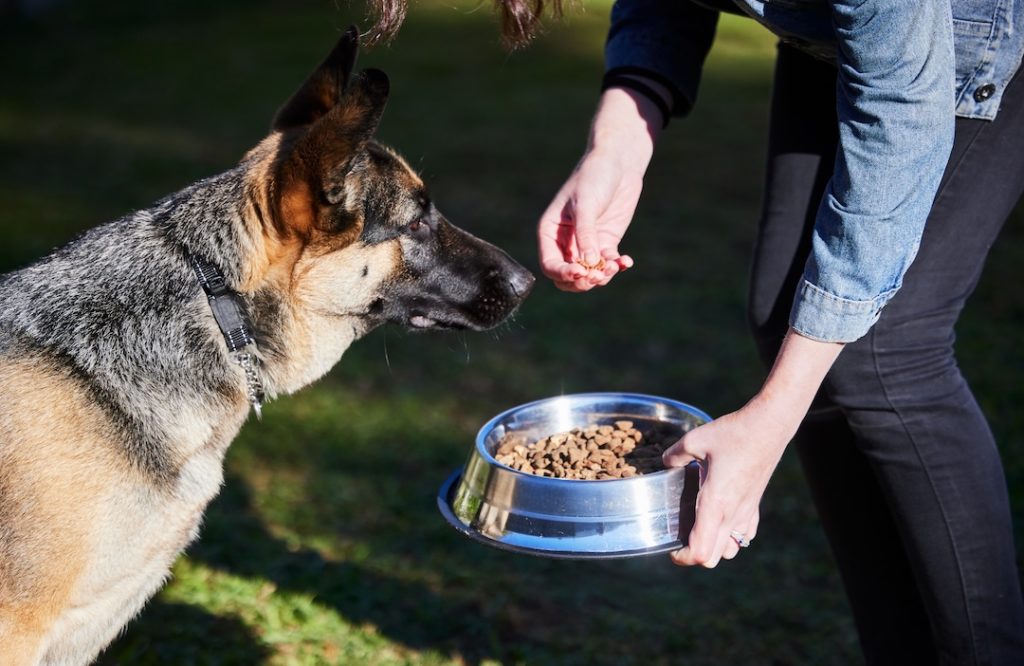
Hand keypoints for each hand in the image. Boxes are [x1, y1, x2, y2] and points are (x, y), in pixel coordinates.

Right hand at [537, 86, 665, 291]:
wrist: (618, 163)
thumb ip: (586, 234)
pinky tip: (625, 261)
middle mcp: (565, 242)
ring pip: (588, 274)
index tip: (581, 272)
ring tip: (613, 267)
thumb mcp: (586, 205)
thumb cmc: (594, 177)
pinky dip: (615, 266)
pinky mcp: (605, 242)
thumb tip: (588, 264)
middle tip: (597, 275)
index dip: (563, 274)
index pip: (550, 265)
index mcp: (550, 232)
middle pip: (567, 277)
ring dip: (600, 276)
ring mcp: (586, 244)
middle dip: (582, 281)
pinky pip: (607, 264)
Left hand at [662, 396, 791, 566]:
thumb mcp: (695, 440)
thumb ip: (675, 455)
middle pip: (714, 558)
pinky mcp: (756, 504)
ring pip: (732, 549)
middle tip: (680, 537)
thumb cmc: (734, 433)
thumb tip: (665, 461)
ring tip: (699, 529)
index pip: (701, 552)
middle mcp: (733, 514)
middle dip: (694, 555)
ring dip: (714, 546)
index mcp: (716, 504)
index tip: (670, 547)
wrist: (770, 426)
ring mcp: (747, 511)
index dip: (683, 557)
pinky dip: (732, 536)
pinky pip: (745, 534)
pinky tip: (721, 517)